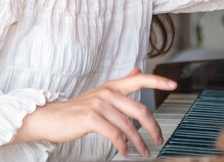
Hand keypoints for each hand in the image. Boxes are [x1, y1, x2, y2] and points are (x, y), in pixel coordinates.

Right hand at [11, 68, 177, 156]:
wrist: (50, 118)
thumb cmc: (76, 109)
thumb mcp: (100, 93)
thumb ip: (121, 84)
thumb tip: (138, 72)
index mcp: (112, 86)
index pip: (140, 79)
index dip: (158, 81)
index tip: (174, 84)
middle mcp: (107, 92)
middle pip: (140, 109)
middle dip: (153, 127)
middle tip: (159, 139)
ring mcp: (99, 105)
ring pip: (129, 126)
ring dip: (138, 143)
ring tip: (143, 152)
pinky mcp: (91, 119)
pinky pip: (115, 135)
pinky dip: (123, 146)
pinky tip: (125, 151)